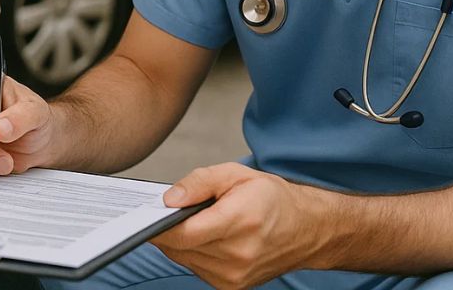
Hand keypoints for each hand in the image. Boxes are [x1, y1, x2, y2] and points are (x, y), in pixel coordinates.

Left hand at [151, 163, 321, 289]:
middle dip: (166, 229)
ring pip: (185, 259)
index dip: (159, 224)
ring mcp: (235, 275)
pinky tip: (201, 237)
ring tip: (188, 221)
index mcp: (240, 222)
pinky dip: (192, 253)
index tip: (145, 214)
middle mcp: (238, 254)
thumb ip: (199, 182)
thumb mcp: (236, 174)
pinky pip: (196, 268)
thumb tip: (169, 199)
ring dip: (179, 242)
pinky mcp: (232, 286)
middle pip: (180, 247)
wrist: (307, 229)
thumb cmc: (272, 198)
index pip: (184, 232)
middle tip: (162, 212)